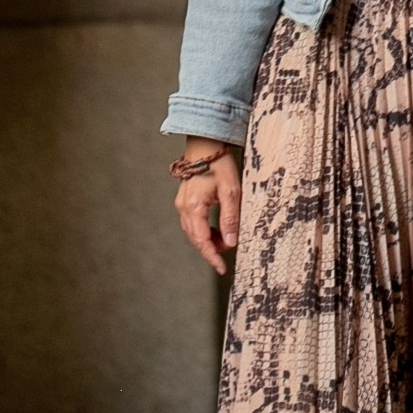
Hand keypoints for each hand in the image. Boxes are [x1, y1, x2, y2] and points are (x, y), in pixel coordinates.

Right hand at [176, 141, 242, 275]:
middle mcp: (184, 207)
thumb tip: (230, 242)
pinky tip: (216, 229)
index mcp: (194, 207)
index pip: (202, 240)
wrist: (205, 144)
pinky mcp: (185, 200)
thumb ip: (230, 218)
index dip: (212, 256)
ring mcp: (182, 203)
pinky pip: (192, 222)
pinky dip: (204, 230)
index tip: (222, 269)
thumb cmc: (219, 164)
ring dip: (208, 240)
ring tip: (225, 241)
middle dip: (210, 250)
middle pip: (195, 239)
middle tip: (226, 257)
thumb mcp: (231, 191)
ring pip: (193, 232)